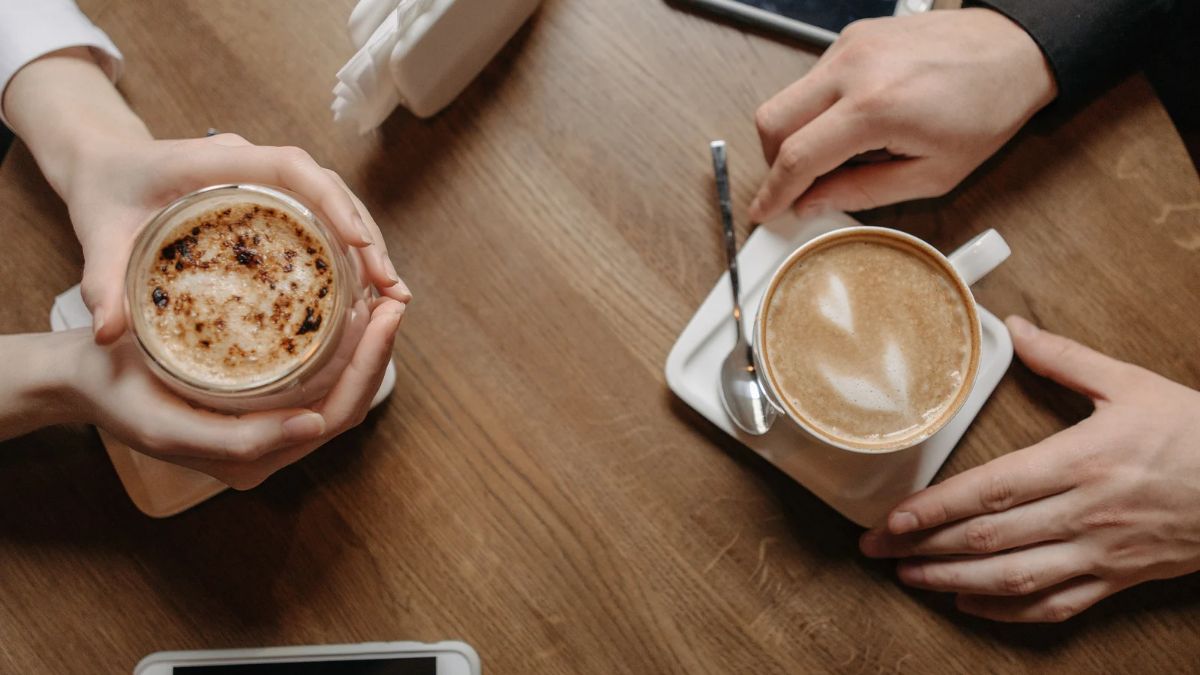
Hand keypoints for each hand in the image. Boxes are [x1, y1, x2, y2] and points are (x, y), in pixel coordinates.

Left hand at [66, 133, 411, 342]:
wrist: (104, 166)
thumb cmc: (103, 195)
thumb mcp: (98, 237)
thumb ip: (103, 283)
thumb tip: (108, 337)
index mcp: (217, 161)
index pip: (292, 167)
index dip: (332, 202)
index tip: (359, 244)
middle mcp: (251, 162)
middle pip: (327, 185)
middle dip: (365, 232)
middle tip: (389, 285)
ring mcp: (266, 177)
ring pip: (332, 198)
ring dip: (365, 240)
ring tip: (389, 291)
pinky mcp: (272, 197)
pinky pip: (320, 212)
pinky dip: (347, 244)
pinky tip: (362, 286)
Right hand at [67, 298, 406, 488]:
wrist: (80, 378)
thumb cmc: (116, 392)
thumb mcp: (166, 424)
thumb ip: (238, 440)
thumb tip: (314, 426)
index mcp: (254, 459)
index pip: (338, 413)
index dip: (370, 364)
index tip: (386, 312)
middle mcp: (270, 448)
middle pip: (349, 401)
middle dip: (379, 348)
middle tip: (394, 295)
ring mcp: (269, 426)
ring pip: (338, 388)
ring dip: (366, 345)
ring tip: (382, 296)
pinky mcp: (261, 402)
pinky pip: (316, 377)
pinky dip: (340, 343)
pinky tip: (349, 305)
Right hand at [749, 9, 1056, 221]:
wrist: (1015, 49)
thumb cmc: (986, 109)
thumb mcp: (932, 174)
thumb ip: (863, 192)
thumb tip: (814, 204)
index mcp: (876, 108)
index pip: (798, 157)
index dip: (774, 192)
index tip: (764, 210)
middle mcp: (853, 69)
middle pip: (773, 121)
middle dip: (774, 161)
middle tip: (797, 184)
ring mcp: (849, 46)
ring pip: (787, 98)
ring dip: (796, 134)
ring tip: (839, 152)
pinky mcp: (853, 37)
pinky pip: (812, 80)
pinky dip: (817, 109)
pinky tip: (852, 121)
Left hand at [859, 316, 1199, 622]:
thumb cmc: (1194, 434)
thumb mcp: (1131, 384)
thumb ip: (1065, 359)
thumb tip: (1015, 325)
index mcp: (1081, 462)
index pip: (992, 490)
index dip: (936, 508)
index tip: (894, 517)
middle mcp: (1084, 514)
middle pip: (989, 538)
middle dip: (924, 546)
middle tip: (876, 548)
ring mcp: (1101, 554)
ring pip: (1014, 578)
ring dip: (953, 582)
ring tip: (908, 576)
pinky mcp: (1118, 581)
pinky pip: (1055, 606)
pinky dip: (1007, 610)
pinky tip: (968, 602)